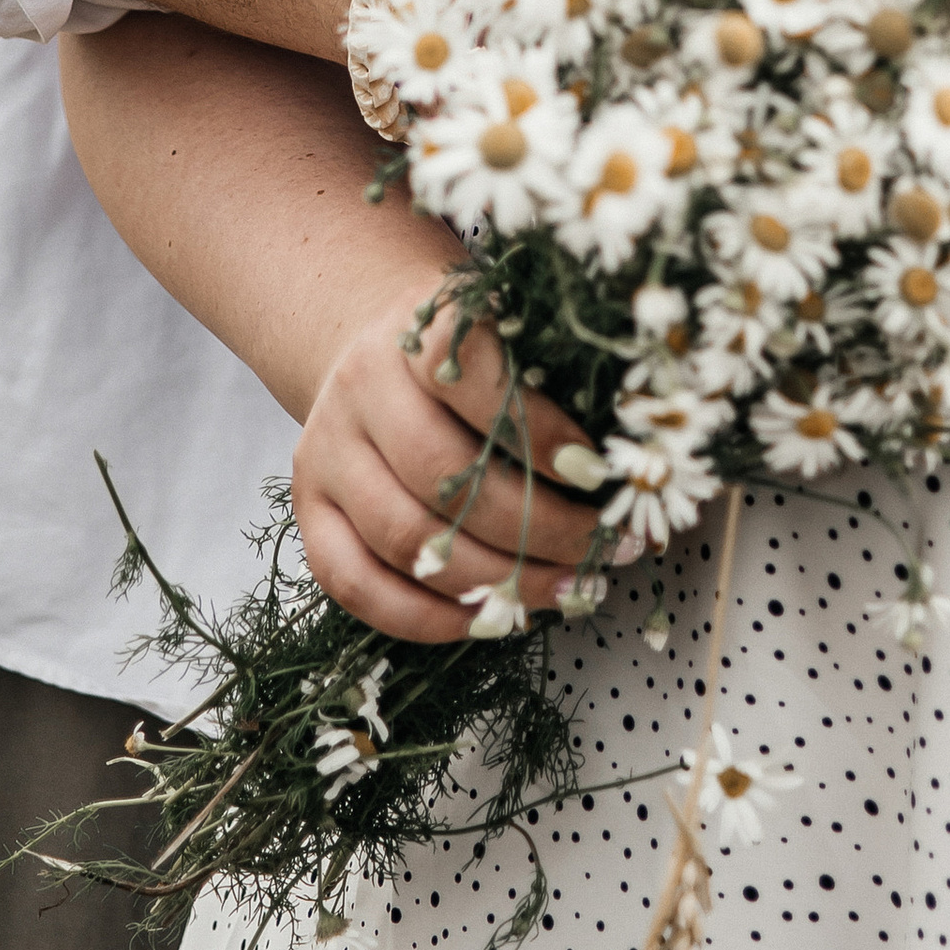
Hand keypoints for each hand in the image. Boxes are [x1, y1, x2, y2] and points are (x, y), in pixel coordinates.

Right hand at [293, 282, 611, 642]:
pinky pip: (359, 587)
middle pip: (445, 476)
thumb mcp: (510, 333)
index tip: (601, 471)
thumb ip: (559, 377)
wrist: (373, 347)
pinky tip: (494, 618)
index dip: (541, 430)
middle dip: (537, 528)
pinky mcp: (308, 513)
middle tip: (604, 551)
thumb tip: (641, 456)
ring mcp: (326, 454)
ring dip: (496, 581)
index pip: (475, 378)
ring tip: (567, 590)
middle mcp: (362, 388)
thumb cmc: (470, 354)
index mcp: (418, 332)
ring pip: (406, 539)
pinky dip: (430, 618)